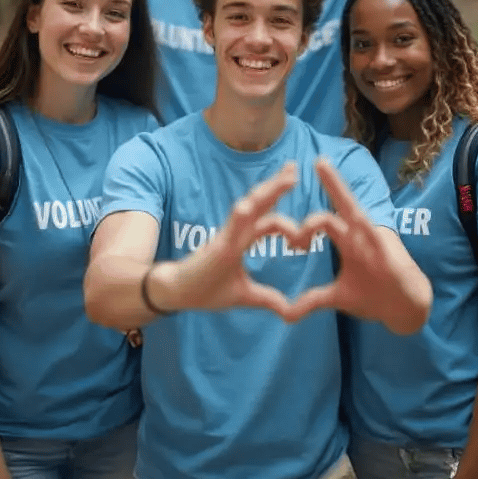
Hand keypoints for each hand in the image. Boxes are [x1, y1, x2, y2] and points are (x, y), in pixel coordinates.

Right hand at [157, 162, 312, 318]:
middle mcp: (237, 232)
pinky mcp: (217, 248)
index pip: (267, 216)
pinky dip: (239, 217)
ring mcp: (228, 237)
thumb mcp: (244, 296)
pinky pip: (230, 229)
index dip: (283, 208)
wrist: (176, 294)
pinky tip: (248, 206)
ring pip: (251, 209)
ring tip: (287, 178)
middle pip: (260, 203)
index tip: (301, 217)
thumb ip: (267, 299)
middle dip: (277, 185)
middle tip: (294, 166)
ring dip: (269, 193)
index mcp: (243, 239)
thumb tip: (290, 312)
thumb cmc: (206, 289)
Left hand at [286, 158, 423, 323]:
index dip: (304, 216)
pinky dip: (364, 225)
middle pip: (342, 203)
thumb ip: (311, 300)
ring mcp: (375, 241)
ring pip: (356, 210)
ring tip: (323, 167)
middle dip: (332, 182)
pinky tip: (352, 209)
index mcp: (347, 240)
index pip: (324, 219)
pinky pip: (375, 235)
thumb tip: (286, 314)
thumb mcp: (336, 298)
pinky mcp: (389, 254)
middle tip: (318, 160)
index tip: (284, 233)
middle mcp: (360, 235)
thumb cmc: (374, 296)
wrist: (405, 309)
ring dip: (339, 189)